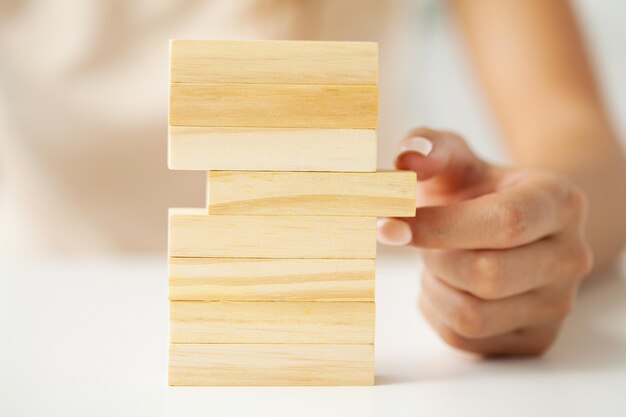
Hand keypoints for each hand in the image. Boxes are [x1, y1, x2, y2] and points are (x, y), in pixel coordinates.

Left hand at [378, 128, 593, 355]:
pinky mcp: (535, 339)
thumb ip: (427, 147)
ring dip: (433, 286)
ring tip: (437, 260)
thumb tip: (406, 160)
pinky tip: (444, 284)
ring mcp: (557, 304)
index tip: (391, 221)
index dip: (439, 226)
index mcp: (559, 202)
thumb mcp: (455, 158)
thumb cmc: (477, 191)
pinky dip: (436, 310)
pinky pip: (464, 339)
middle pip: (488, 276)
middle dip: (435, 257)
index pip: (505, 222)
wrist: (509, 228)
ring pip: (472, 316)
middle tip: (421, 239)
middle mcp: (570, 257)